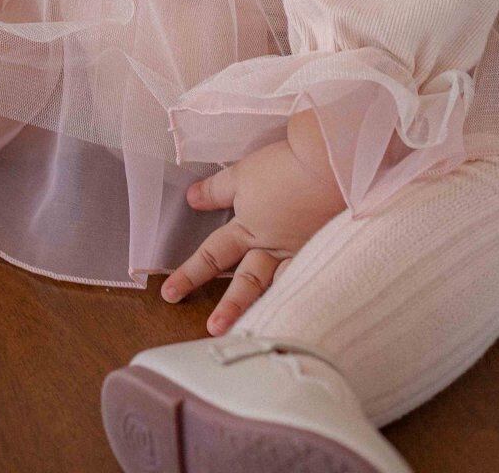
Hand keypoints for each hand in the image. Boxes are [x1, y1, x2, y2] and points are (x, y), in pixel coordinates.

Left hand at [162, 119, 345, 334]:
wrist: (329, 162)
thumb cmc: (283, 167)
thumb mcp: (242, 173)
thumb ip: (217, 190)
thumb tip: (192, 199)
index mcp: (249, 230)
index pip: (213, 256)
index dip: (190, 274)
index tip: (169, 293)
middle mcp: (274, 249)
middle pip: (247, 283)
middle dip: (230, 308)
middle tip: (213, 331)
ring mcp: (303, 253)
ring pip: (281, 289)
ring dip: (269, 312)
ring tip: (259, 336)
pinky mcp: (328, 251)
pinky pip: (313, 283)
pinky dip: (307, 300)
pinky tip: (306, 315)